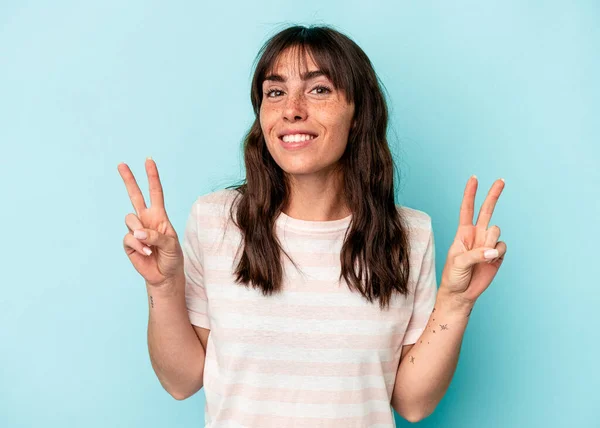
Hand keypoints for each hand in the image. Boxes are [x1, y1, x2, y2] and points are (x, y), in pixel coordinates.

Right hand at [118, 158, 183, 286]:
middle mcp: (146, 219)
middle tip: (121, 164)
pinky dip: (138, 246)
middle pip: (135, 196)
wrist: (165, 275)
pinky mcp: (129, 243)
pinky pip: (129, 238)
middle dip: (129, 180)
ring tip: (150, 247)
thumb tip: (138, 232)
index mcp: (159, 215)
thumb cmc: (172, 257)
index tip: (149, 160)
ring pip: (130, 219)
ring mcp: (136, 230)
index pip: (155, 192)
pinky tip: (146, 254)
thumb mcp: (171, 244)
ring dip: (141, 233)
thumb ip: (156, 236)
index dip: (152, 177)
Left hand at [438, 176, 506, 305]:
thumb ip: (475, 254)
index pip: (467, 209)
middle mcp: (476, 235)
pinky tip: (490, 261)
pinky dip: (497, 253)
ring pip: (496, 230)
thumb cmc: (453, 277)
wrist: (461, 294)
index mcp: (463, 233)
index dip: (470, 194)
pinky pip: (502, 247)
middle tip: (501, 180)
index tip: (474, 178)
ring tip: (481, 257)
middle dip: (493, 195)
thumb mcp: (458, 263)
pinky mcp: (497, 254)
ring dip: (490, 242)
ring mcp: (488, 244)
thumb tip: (493, 251)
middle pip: (487, 210)